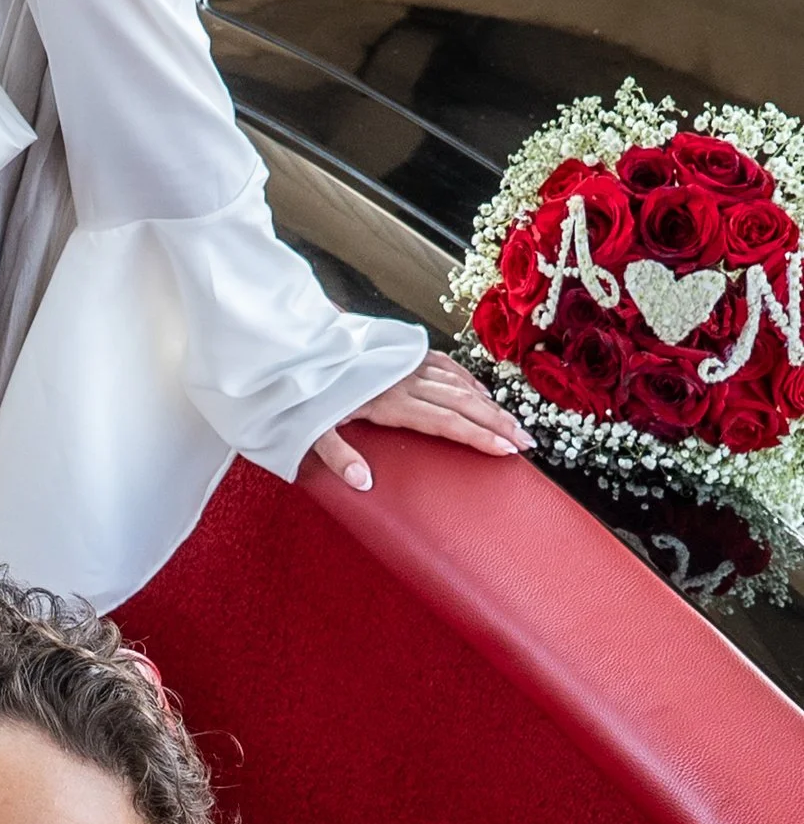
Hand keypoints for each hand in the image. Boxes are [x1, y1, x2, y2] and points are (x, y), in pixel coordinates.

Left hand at [309, 351, 530, 492]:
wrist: (294, 341)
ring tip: (514, 423)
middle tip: (527, 442)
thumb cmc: (303, 387)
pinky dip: (467, 379)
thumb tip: (364, 482)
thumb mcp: (309, 427)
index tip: (507, 450)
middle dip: (498, 423)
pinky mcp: (402, 353)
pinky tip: (481, 391)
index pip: (444, 422)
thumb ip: (338, 455)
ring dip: (489, 404)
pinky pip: (444, 365)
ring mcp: (406, 364)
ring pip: (458, 384)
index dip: (477, 436)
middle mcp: (404, 380)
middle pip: (462, 403)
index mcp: (387, 400)